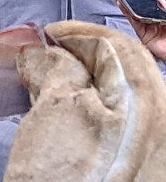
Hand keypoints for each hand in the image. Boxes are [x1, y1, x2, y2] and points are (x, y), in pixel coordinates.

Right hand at [5, 21, 165, 181]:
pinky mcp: (144, 167)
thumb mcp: (55, 111)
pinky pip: (126, 125)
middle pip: (128, 71)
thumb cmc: (61, 179)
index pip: (119, 46)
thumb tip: (48, 54)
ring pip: (127, 98)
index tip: (48, 36)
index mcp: (152, 104)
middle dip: (86, 58)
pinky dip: (97, 111)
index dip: (79, 35)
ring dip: (90, 84)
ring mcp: (156, 150)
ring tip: (51, 85)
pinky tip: (67, 116)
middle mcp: (164, 125)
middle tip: (47, 58)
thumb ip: (58, 68)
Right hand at [122, 0, 165, 60]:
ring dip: (127, 6)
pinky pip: (133, 22)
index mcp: (162, 18)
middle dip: (133, 2)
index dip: (145, 0)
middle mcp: (153, 22)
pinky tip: (122, 5)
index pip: (152, 7)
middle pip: (141, 10)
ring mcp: (147, 28)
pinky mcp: (142, 34)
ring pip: (135, 15)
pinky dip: (127, 13)